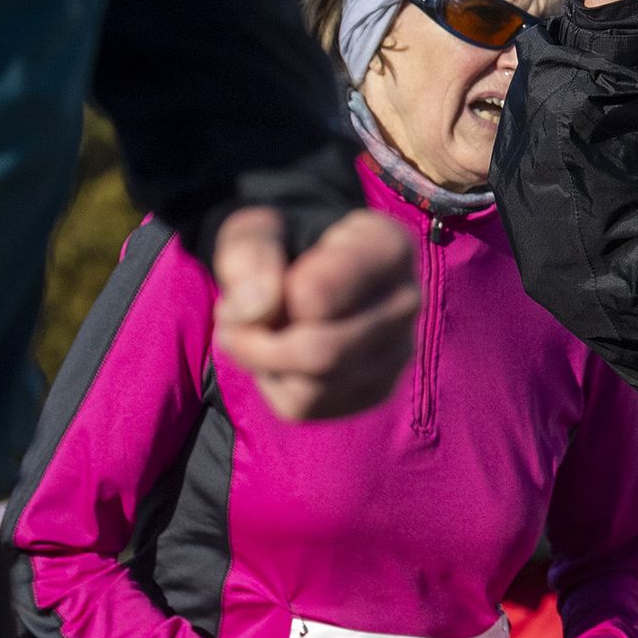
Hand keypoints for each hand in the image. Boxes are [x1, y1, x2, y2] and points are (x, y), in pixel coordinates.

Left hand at [212, 208, 418, 420]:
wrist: (309, 268)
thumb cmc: (285, 243)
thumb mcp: (255, 229)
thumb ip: (249, 255)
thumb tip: (256, 313)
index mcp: (389, 247)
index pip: (316, 295)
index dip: (263, 294)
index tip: (255, 279)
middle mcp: (408, 301)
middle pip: (322, 353)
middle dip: (258, 344)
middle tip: (230, 322)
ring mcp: (399, 351)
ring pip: (315, 388)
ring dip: (264, 365)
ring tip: (258, 333)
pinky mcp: (378, 389)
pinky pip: (310, 408)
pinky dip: (277, 386)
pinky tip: (280, 356)